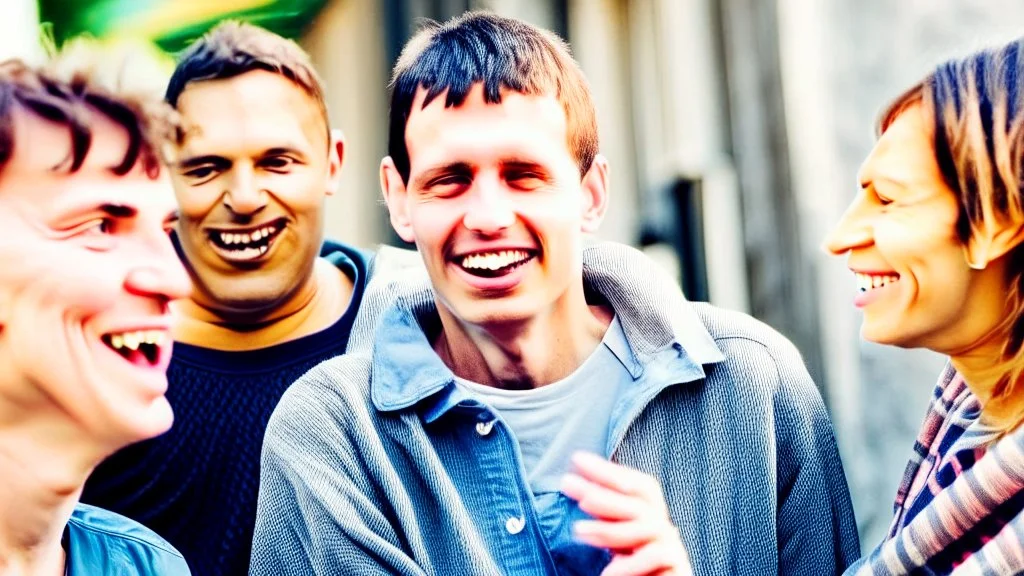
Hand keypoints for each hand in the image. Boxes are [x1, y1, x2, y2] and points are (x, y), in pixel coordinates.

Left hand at [560, 452, 692, 575]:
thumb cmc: (633, 574)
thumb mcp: (615, 546)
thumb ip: (606, 522)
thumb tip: (581, 489)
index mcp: (649, 517)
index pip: (634, 484)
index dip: (608, 470)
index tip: (576, 459)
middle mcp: (664, 527)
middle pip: (638, 500)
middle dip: (601, 491)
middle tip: (568, 486)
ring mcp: (672, 546)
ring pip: (646, 524)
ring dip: (609, 526)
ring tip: (578, 531)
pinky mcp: (678, 566)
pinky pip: (655, 554)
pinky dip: (629, 563)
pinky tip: (607, 572)